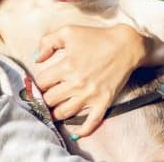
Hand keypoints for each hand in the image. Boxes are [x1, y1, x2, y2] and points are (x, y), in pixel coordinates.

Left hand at [33, 24, 148, 137]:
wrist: (126, 45)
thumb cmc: (96, 37)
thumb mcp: (68, 32)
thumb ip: (47, 42)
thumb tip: (36, 58)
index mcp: (66, 66)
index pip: (41, 83)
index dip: (36, 84)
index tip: (39, 85)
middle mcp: (76, 83)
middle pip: (49, 100)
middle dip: (44, 99)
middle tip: (44, 98)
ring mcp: (90, 95)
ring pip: (63, 113)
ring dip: (55, 113)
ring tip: (53, 110)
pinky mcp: (103, 102)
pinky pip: (90, 122)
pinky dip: (81, 130)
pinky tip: (74, 132)